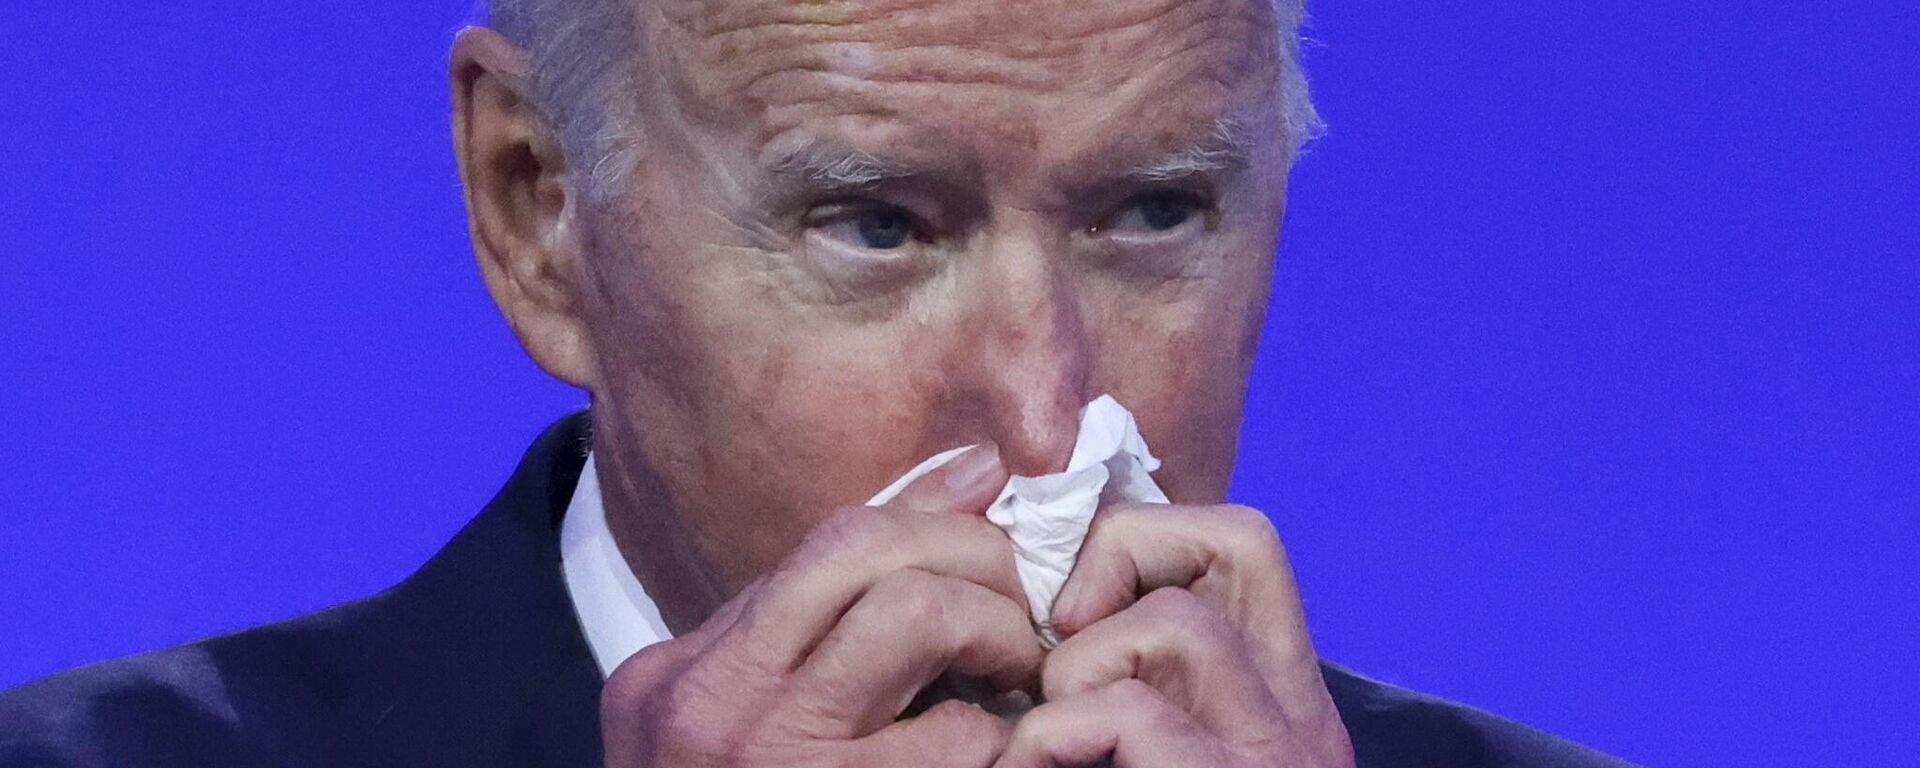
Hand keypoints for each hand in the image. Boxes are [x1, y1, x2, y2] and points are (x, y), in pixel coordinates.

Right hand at [601, 444, 1042, 766]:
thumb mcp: (753, 717)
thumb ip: (830, 615)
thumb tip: (974, 474)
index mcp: (674, 678)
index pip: (828, 544)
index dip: (938, 525)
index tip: (998, 528)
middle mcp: (707, 706)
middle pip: (866, 550)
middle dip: (973, 558)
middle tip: (1019, 610)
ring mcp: (770, 762)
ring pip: (913, 612)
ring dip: (995, 631)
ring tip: (1013, 676)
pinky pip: (958, 739)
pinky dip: (1001, 736)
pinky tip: (1000, 757)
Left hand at [995, 503, 1353, 767]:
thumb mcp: (1147, 732)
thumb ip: (1134, 667)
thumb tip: (1050, 590)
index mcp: (1283, 698)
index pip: (1240, 544)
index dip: (1138, 538)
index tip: (1066, 610)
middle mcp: (1300, 720)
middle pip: (1236, 539)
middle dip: (1110, 565)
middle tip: (1049, 655)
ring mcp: (1276, 757)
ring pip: (1179, 620)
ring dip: (1077, 667)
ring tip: (1042, 735)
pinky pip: (1129, 710)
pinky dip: (1051, 733)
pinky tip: (1030, 765)